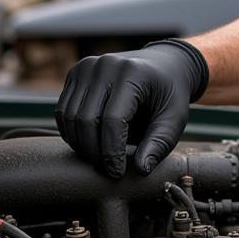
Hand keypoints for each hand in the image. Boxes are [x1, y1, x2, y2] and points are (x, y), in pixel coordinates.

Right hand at [55, 39, 207, 177]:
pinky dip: (71, 132)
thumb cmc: (170, 94)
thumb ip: (159, 144)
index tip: (117, 172)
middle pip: (86, 119)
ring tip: (98, 159)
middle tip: (107, 169)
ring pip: (70, 117)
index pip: (112, 119)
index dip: (112, 152)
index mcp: (132, 73)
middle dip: (94, 152)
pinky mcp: (75, 74)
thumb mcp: (174, 118)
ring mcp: (87, 68)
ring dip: (80, 145)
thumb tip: (141, 169)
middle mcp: (105, 66)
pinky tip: (88, 144)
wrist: (163, 65)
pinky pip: (63, 110)